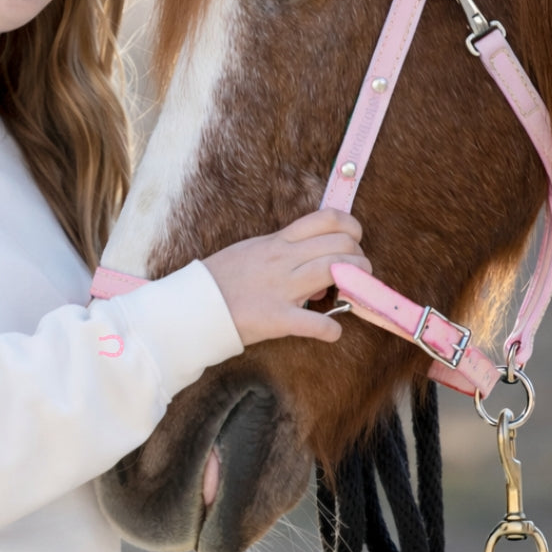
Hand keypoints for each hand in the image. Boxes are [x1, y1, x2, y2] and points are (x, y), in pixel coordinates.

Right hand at [201, 209, 369, 346]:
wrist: (193, 304)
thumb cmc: (220, 278)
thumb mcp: (251, 250)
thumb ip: (281, 250)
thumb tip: (309, 256)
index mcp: (277, 241)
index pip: (327, 219)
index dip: (351, 228)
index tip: (353, 242)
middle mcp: (283, 259)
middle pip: (340, 244)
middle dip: (359, 259)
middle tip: (356, 273)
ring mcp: (281, 288)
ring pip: (334, 271)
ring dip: (355, 283)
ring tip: (353, 294)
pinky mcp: (276, 318)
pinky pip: (315, 322)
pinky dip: (331, 329)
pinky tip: (332, 332)